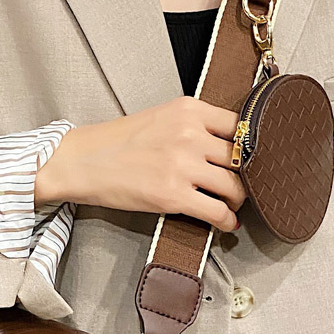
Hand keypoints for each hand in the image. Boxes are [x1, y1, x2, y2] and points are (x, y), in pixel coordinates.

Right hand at [34, 96, 245, 231]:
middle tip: (242, 187)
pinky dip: (226, 221)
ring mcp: (182, 165)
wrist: (83, 162)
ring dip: (238, 201)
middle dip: (247, 176)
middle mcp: (190, 134)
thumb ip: (194, 126)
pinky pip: (216, 211)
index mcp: (188, 110)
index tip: (250, 159)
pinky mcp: (173, 195)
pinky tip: (225, 224)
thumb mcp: (160, 118)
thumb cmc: (116, 143)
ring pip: (234, 186)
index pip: (240, 125)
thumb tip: (226, 148)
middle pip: (241, 158)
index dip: (250, 146)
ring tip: (232, 206)